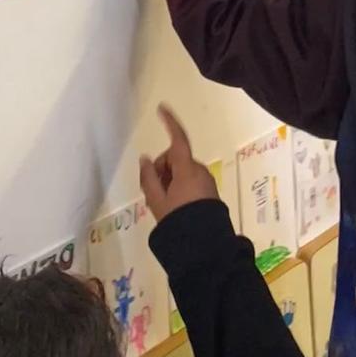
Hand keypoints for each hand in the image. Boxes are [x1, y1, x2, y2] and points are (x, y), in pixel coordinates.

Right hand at [139, 104, 218, 221]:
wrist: (206, 247)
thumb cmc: (179, 221)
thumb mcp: (157, 202)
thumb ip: (148, 178)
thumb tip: (145, 159)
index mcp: (187, 169)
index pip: (177, 139)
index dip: (169, 123)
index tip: (161, 108)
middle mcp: (199, 170)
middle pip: (175, 159)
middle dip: (162, 169)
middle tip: (152, 192)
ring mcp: (207, 182)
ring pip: (182, 171)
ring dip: (170, 180)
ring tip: (161, 204)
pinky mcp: (211, 193)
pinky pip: (191, 182)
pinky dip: (180, 187)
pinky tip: (173, 207)